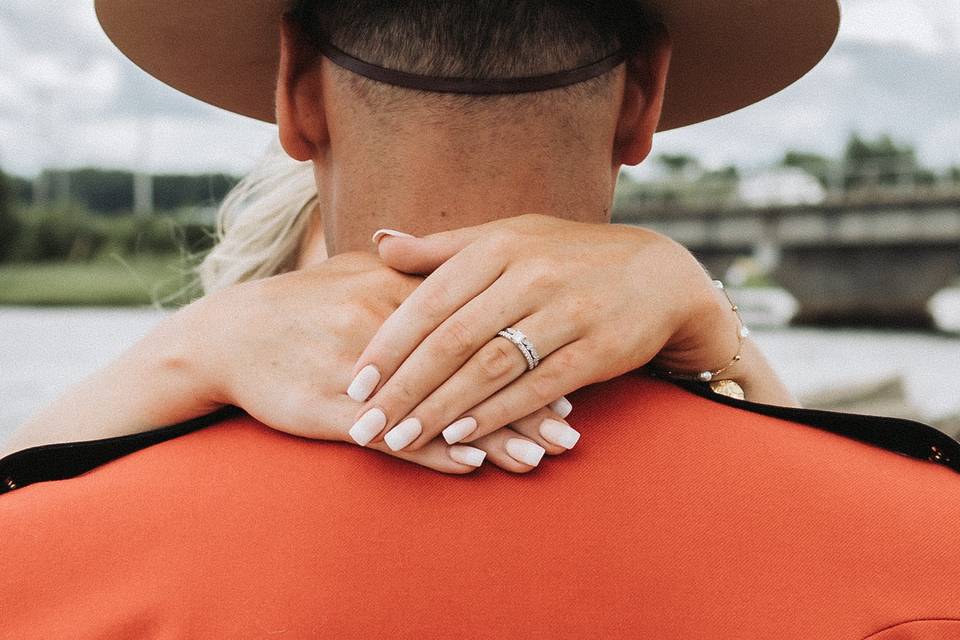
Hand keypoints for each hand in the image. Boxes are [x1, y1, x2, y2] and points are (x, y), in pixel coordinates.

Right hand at [186, 251, 551, 472]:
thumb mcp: (358, 272)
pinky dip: (432, 451)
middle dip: (523, 401)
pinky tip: (470, 466)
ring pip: (437, 407)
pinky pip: (390, 435)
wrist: (229, 335)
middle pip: (466, 367)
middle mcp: (382, 328)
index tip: (567, 368)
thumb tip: (468, 269)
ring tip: (538, 457)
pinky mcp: (330, 411)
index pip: (475, 322)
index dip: (521, 348)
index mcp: (394, 290)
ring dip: (491, 435)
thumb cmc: (304, 303)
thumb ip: (413, 271)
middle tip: (571, 428)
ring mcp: (356, 372)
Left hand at [345, 214, 741, 451]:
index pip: (430, 299)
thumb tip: (379, 242)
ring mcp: (566, 311)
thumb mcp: (509, 237)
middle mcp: (530, 275)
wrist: (658, 274)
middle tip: (366, 424)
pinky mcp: (597, 348)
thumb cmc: (567, 256)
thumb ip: (443, 249)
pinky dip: (495, 414)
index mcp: (499, 246)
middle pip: (453, 339)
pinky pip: (536, 387)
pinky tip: (461, 437)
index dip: (389, 344)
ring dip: (440, 408)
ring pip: (490, 367)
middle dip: (403, 387)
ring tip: (400, 439)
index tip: (355, 381)